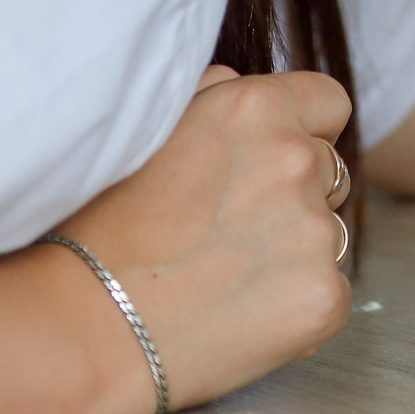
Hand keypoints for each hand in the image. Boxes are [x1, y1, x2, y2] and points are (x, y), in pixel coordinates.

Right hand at [47, 65, 353, 413]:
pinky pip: (329, 290)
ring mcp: (316, 231)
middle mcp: (297, 160)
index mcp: (257, 109)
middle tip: (227, 231)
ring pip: (328, 233)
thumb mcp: (151, 130)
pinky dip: (295, 304)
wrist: (86, 330)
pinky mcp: (324, 296)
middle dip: (293, 194)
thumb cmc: (102, 229)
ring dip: (294, 249)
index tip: (268, 163)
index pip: (328, 103)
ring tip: (223, 275)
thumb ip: (212, 96)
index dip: (304, 130)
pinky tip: (238, 314)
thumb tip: (239, 83)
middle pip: (329, 170)